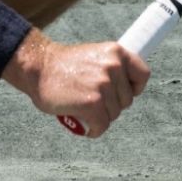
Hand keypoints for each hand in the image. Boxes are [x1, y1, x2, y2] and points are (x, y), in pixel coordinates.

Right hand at [7, 37, 149, 138]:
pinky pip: (102, 126)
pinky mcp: (93, 104)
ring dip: (99, 116)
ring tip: (82, 106)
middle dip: (111, 104)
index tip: (122, 91)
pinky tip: (81, 121)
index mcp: (116, 51)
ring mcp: (103, 85)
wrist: (38, 68)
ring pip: (113, 114)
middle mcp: (113, 66)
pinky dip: (92, 129)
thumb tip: (127, 87)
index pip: (143, 74)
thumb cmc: (64, 66)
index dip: (134, 87)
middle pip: (127, 100)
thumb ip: (111, 68)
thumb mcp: (94, 56)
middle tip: (91, 98)